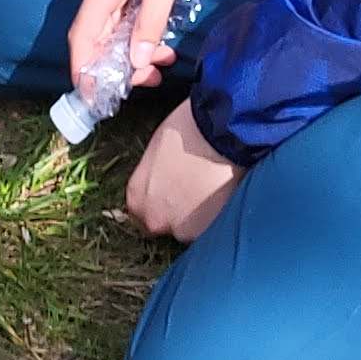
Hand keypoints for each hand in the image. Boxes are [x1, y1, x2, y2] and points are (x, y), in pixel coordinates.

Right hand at [68, 0, 206, 98]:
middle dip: (117, 67)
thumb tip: (136, 63)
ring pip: (112, 26)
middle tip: (149, 82)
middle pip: (95, 38)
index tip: (97, 100)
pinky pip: (123, 11)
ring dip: (132, 49)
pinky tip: (160, 38)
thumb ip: (150, 21)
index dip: (85, 72)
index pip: (82, 40)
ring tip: (163, 63)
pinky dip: (138, 29)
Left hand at [124, 99, 243, 242]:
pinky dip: (217, 215)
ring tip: (212, 190)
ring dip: (198, 215)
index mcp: (136, 197)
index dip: (159, 199)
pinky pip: (210, 227)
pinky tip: (223, 194)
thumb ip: (154, 176)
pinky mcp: (209, 230)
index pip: (141, 211)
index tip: (172, 190)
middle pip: (164, 222)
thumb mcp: (157, 149)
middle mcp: (154, 218)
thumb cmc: (188, 129)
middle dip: (177, 210)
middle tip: (194, 189)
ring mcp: (182, 228)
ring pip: (189, 228)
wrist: (221, 131)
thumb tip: (163, 179)